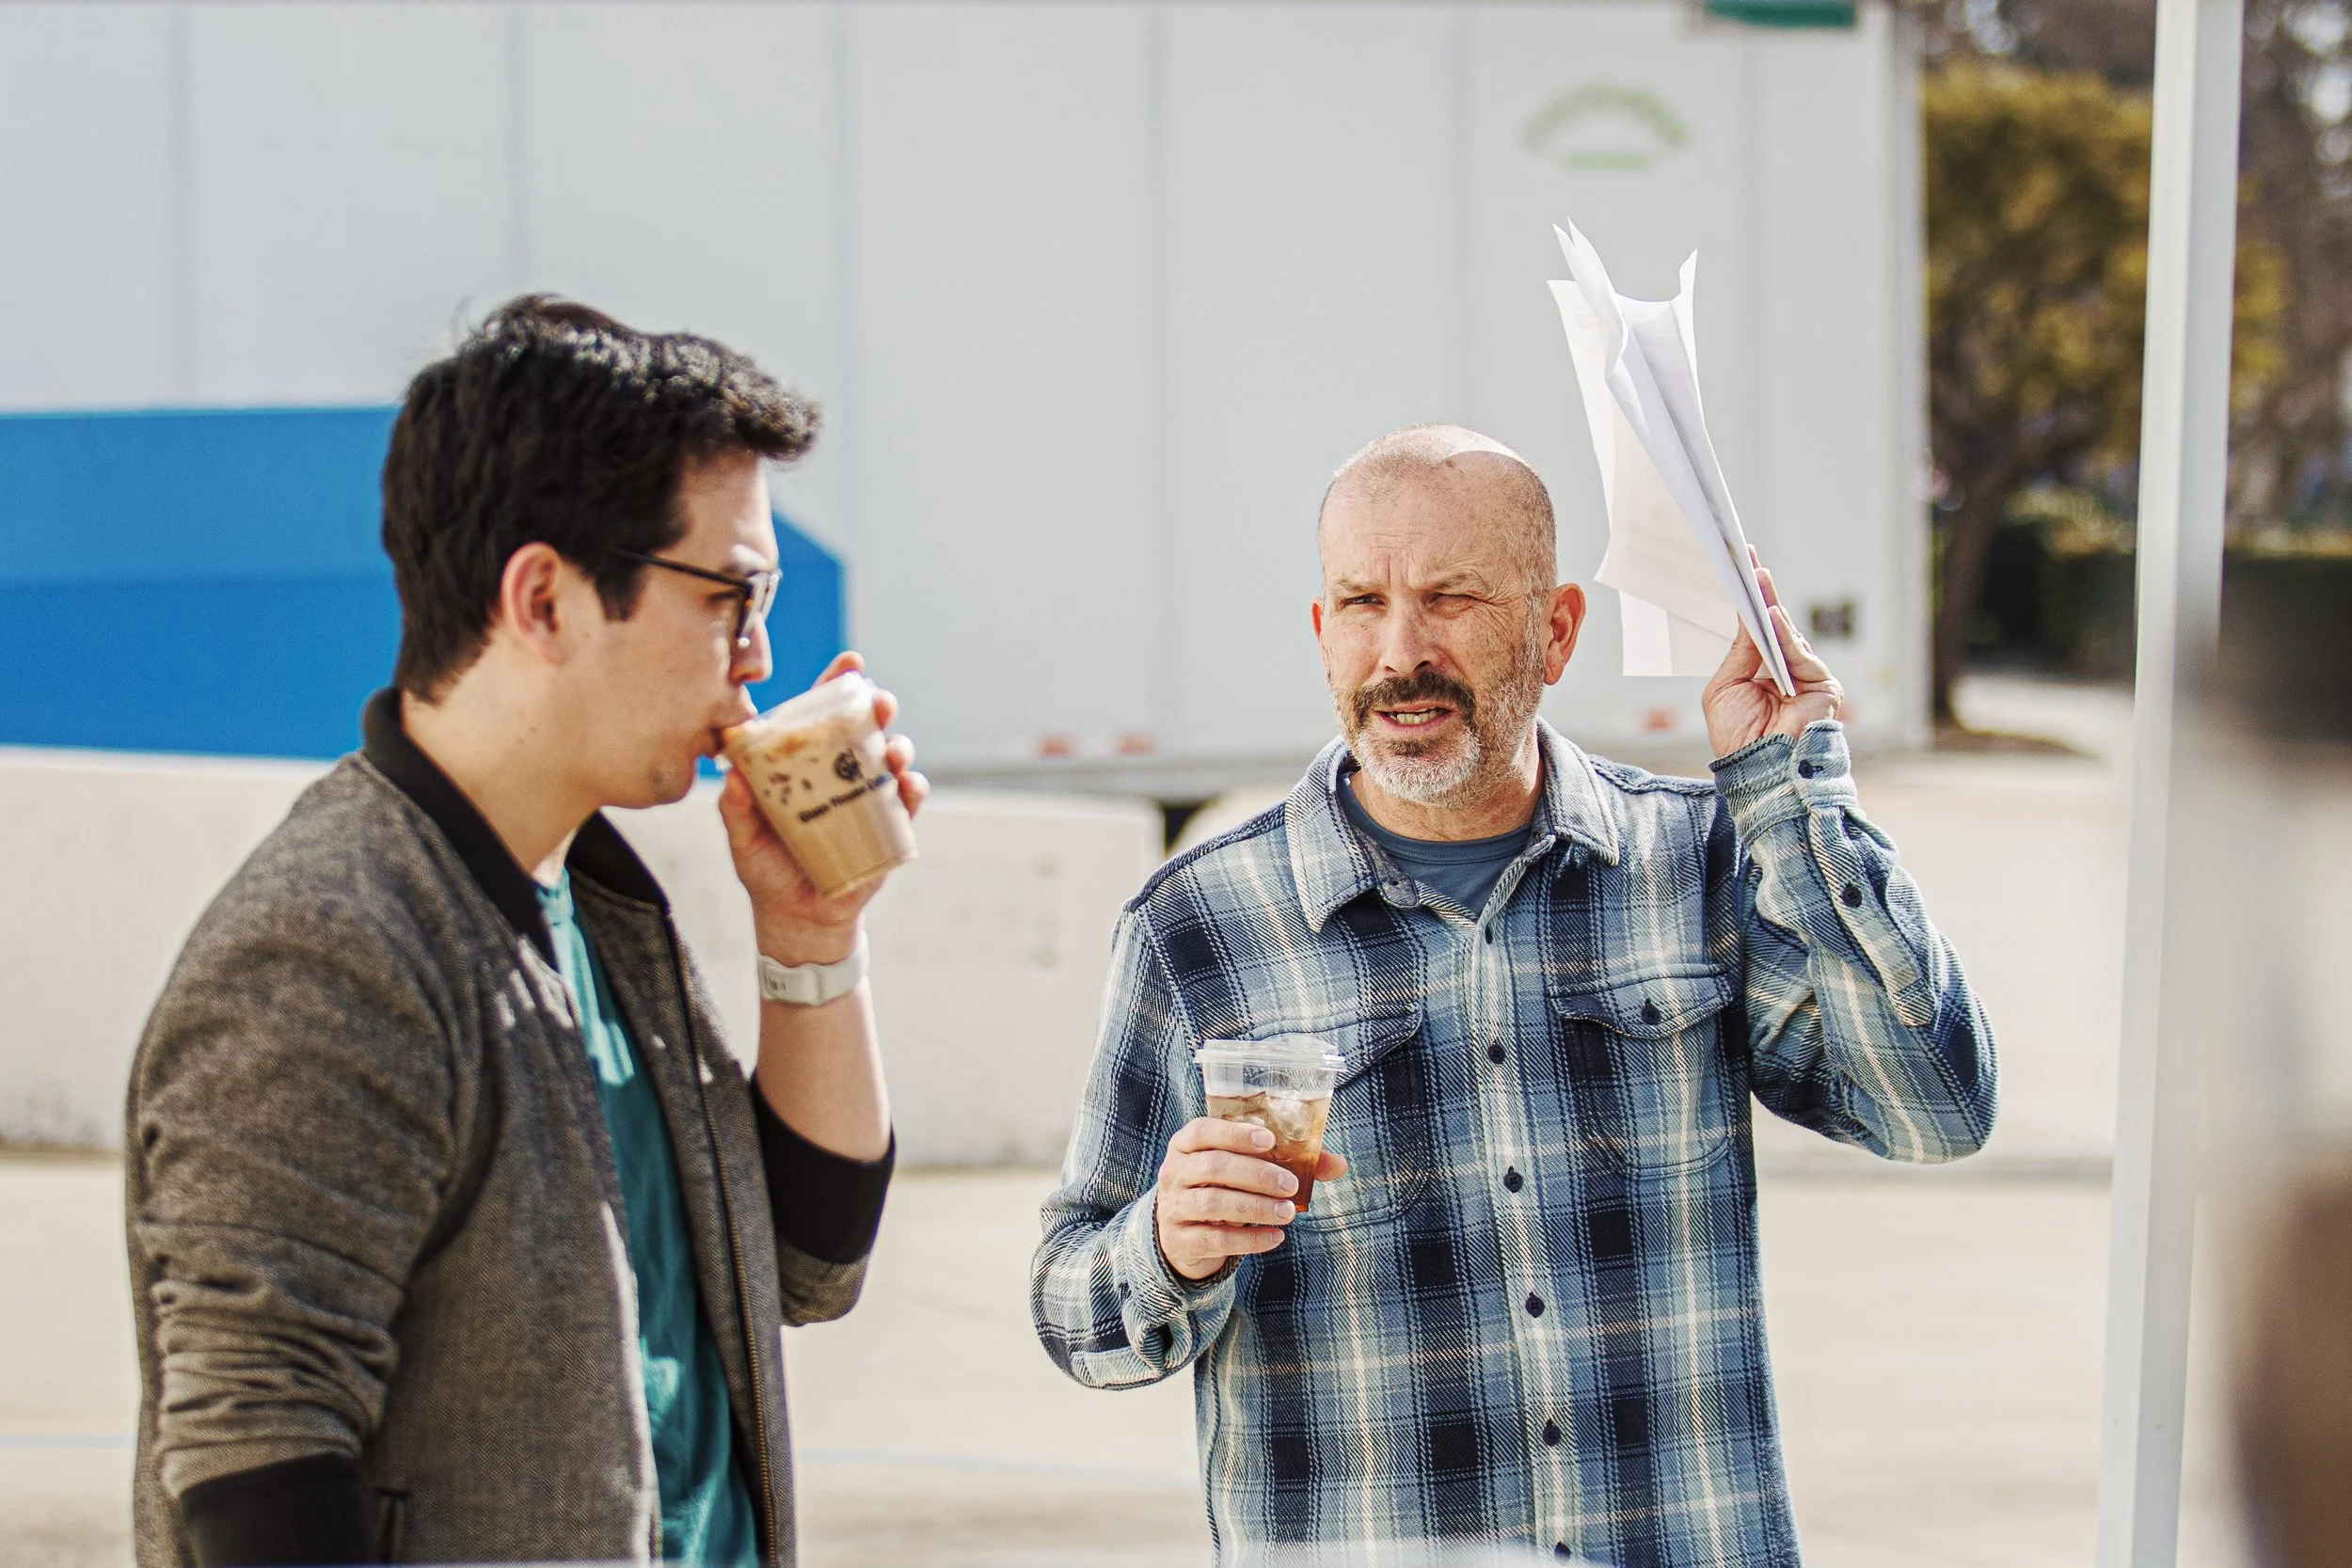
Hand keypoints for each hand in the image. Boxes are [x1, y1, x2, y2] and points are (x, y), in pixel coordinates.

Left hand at [718, 651, 929, 964]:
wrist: (799, 919)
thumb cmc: (765, 870)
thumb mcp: (742, 839)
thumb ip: (735, 809)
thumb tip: (731, 776)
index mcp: (803, 765)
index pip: (818, 716)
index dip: (835, 685)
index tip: (851, 663)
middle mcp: (838, 773)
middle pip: (863, 728)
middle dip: (878, 708)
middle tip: (880, 702)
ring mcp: (867, 797)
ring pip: (892, 758)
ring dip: (899, 747)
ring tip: (894, 750)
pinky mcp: (889, 826)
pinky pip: (908, 800)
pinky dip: (913, 788)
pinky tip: (909, 786)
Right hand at [1153, 1117, 1348, 1281]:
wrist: (1182, 1233)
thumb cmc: (1221, 1188)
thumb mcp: (1242, 1169)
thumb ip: (1287, 1162)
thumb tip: (1339, 1165)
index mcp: (1186, 1144)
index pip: (1203, 1130)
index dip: (1235, 1133)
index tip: (1269, 1140)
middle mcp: (1173, 1172)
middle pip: (1214, 1167)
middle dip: (1257, 1174)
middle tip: (1290, 1185)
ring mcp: (1173, 1207)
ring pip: (1213, 1203)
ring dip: (1255, 1207)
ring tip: (1288, 1213)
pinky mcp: (1179, 1240)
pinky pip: (1214, 1239)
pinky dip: (1248, 1239)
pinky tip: (1275, 1237)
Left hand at [1701, 558, 1844, 758]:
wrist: (1757, 772)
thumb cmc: (1738, 738)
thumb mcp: (1726, 687)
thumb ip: (1741, 653)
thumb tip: (1748, 616)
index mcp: (1765, 672)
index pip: (1759, 631)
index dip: (1751, 602)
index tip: (1741, 571)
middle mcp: (1789, 672)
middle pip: (1776, 626)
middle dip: (1762, 594)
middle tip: (1750, 563)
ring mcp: (1809, 678)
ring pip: (1789, 635)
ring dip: (1771, 606)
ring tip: (1756, 577)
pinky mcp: (1825, 687)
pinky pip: (1801, 655)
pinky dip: (1786, 635)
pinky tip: (1772, 614)